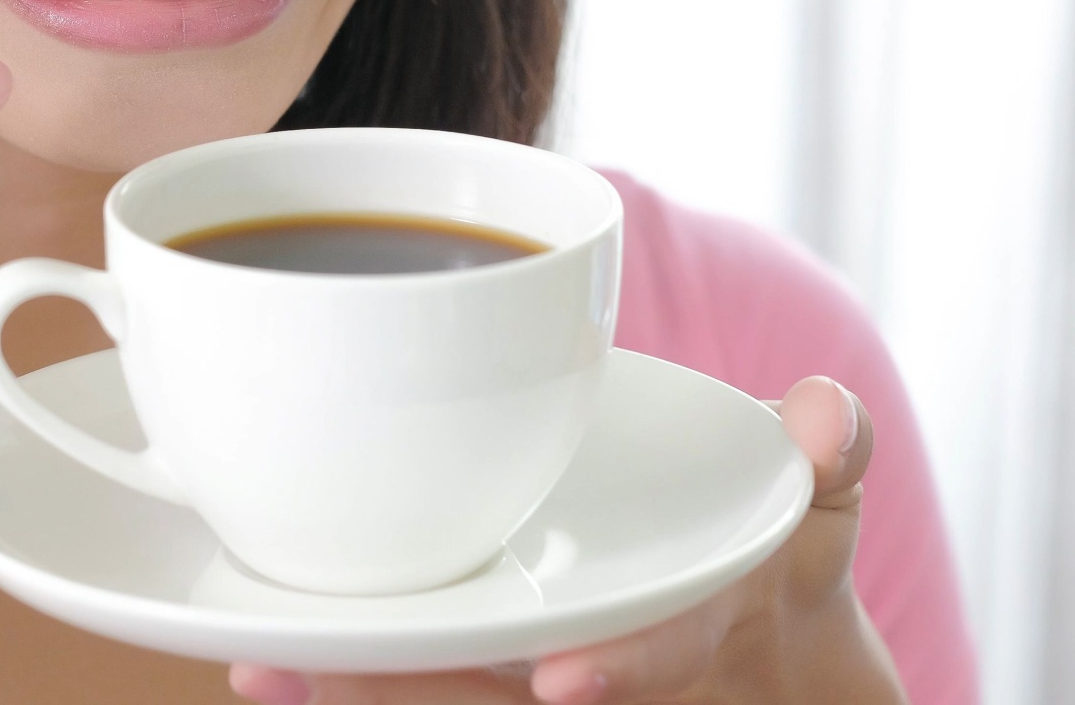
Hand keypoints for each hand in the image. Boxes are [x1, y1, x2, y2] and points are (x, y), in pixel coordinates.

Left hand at [229, 376, 907, 704]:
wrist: (763, 647)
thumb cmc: (772, 559)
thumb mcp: (816, 514)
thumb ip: (827, 460)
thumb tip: (832, 412)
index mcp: (670, 632)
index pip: (636, 655)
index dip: (614, 668)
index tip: (563, 679)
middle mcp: (590, 664)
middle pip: (490, 693)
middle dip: (402, 686)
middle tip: (292, 665)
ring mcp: (541, 667)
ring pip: (441, 690)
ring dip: (352, 678)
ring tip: (256, 657)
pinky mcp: (486, 656)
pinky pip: (421, 670)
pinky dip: (353, 661)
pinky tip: (267, 638)